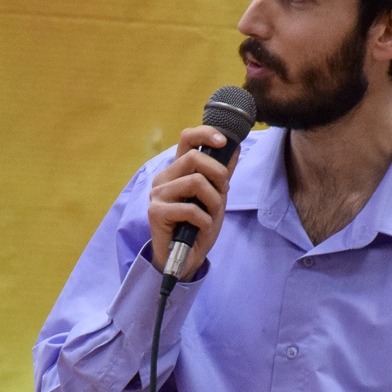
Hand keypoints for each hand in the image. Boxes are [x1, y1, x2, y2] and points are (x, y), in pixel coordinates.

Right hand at [148, 126, 237, 280]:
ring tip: (211, 214)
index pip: (187, 138)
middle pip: (194, 158)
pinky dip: (204, 220)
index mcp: (177, 170)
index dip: (205, 134)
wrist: (186, 258)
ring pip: (195, 182)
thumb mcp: (216, 197)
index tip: (224, 142)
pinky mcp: (156, 212)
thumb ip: (222, 174)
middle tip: (223, 191)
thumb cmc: (198, 226)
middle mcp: (164, 178)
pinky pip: (190, 208)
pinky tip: (201, 228)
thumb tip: (235, 148)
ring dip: (213, 201)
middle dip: (218, 174)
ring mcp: (157, 194)